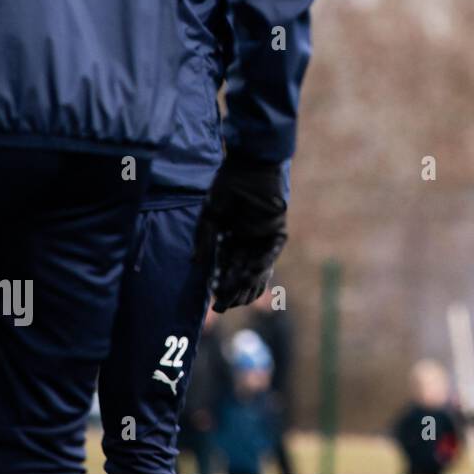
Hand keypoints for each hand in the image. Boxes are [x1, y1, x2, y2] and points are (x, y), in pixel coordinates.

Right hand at [199, 153, 287, 311]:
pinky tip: (251, 275)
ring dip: (248, 284)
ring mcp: (263, 239)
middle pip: (242, 275)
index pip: (226, 270)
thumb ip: (204, 240)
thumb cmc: (227, 188)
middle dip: (234, 292)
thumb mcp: (210, 217)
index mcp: (231, 240)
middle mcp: (248, 243)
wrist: (249, 167)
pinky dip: (262, 265)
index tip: (215, 304)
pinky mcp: (277, 232)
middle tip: (224, 306)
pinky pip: (271, 254)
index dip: (221, 287)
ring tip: (238, 299)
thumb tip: (195, 264)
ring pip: (258, 269)